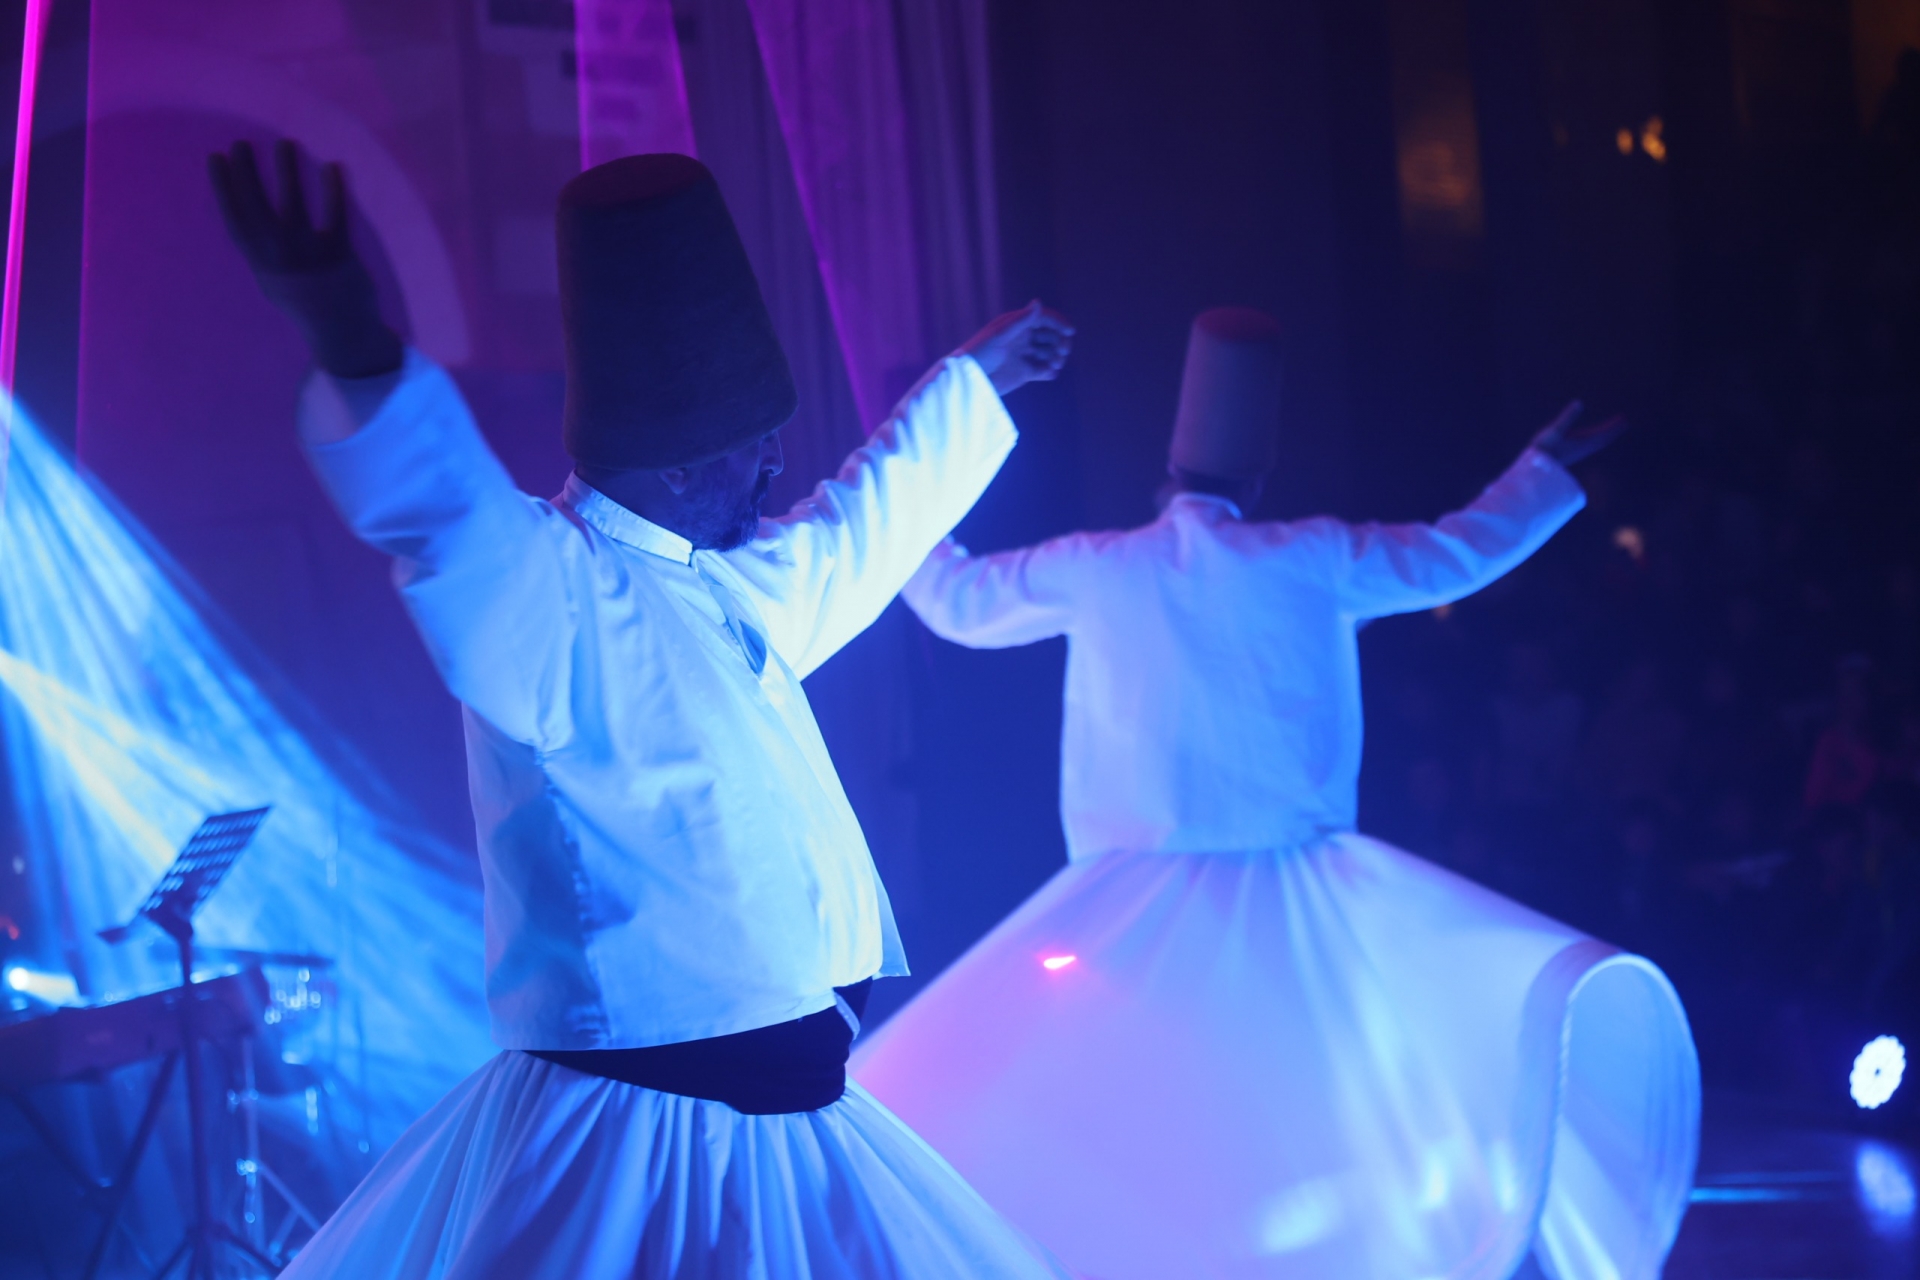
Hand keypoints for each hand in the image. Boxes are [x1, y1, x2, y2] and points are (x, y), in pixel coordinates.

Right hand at [208, 139, 402, 377]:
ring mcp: (310, 256)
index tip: (216, 157)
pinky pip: (337, 216)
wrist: (341, 331)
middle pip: (259, 206)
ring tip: (285, 143)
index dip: (223, 187)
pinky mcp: (341, 256)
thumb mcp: (272, 280)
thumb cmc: (304, 303)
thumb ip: (260, 250)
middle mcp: (280, 257)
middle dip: (248, 172)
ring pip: (295, 204)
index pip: (235, 218)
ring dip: (288, 171)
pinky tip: (333, 165)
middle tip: (242, 142)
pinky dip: (335, 190)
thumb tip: (246, 212)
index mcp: (260, 263)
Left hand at [959, 300, 1073, 396]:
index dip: (1059, 322)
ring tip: (1055, 364)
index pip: (1044, 319)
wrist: (968, 379)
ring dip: (1057, 357)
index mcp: (1017, 325)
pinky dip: (1050, 371)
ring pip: (1050, 353)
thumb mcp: (1000, 335)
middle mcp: (1023, 338)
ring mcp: (1025, 355)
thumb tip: (1038, 302)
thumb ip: (1021, 321)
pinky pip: (1044, 370)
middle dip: (1060, 341)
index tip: (1070, 331)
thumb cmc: (980, 352)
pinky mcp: (1025, 373)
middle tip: (1062, 351)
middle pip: (1051, 336)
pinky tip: (1050, 373)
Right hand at [1531, 400, 1624, 466]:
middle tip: (1623, 422)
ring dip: (1604, 435)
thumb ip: (1567, 417)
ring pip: (1595, 443)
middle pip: (1602, 439)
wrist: (1535, 468)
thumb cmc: (1545, 449)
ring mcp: (1577, 451)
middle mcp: (1582, 448)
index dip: (1613, 427)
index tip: (1624, 420)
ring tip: (1610, 429)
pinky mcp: (1570, 452)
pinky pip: (1588, 445)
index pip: (1602, 434)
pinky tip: (1590, 438)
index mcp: (1582, 443)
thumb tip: (1579, 403)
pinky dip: (1594, 439)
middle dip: (1612, 430)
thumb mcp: (1555, 430)